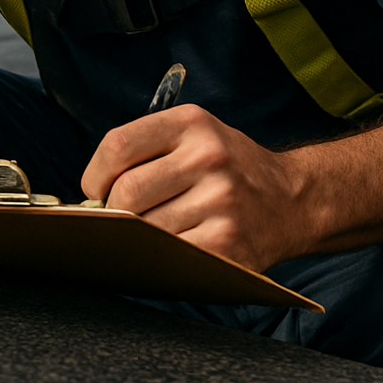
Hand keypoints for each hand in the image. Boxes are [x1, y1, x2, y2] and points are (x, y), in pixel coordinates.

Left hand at [80, 104, 308, 271]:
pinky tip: (170, 252)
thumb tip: (90, 197)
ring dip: (138, 239)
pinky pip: (169, 257)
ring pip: (144, 229)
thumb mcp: (195, 136)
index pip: (118, 145)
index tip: (96, 190)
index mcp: (192, 123)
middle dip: (114, 213)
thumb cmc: (229, 169)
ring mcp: (220, 201)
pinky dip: (159, 259)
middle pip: (126, 192)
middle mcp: (208, 157)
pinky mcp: (227, 243)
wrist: (293, 200)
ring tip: (153, 233)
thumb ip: (145, 152)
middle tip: (123, 219)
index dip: (95, 174)